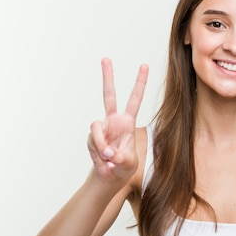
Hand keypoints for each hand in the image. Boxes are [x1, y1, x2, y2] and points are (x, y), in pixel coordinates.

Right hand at [87, 58, 148, 181]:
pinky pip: (92, 142)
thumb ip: (120, 157)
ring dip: (102, 145)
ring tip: (108, 158)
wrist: (109, 176)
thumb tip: (108, 151)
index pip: (135, 99)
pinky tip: (103, 160)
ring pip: (96, 129)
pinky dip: (98, 153)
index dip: (139, 84)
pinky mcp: (91, 137)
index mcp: (128, 122)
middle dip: (107, 77)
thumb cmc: (123, 167)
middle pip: (108, 95)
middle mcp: (113, 121)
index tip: (144, 66)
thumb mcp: (128, 164)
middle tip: (105, 58)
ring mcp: (100, 128)